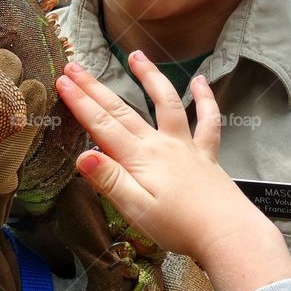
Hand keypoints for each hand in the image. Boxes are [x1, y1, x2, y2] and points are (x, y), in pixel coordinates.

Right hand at [56, 50, 290, 290]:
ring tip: (136, 55)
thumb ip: (109, 181)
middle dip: (96, 88)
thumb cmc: (179, 228)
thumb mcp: (136, 210)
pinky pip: (208, 121)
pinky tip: (200, 81)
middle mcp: (160, 144)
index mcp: (139, 158)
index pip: (102, 125)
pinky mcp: (205, 155)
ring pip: (166, 103)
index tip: (62, 81)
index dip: (80, 102)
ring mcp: (185, 146)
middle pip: (123, 110)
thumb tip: (81, 156)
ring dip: (150, 77)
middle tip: (75, 66)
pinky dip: (205, 100)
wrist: (228, 235)